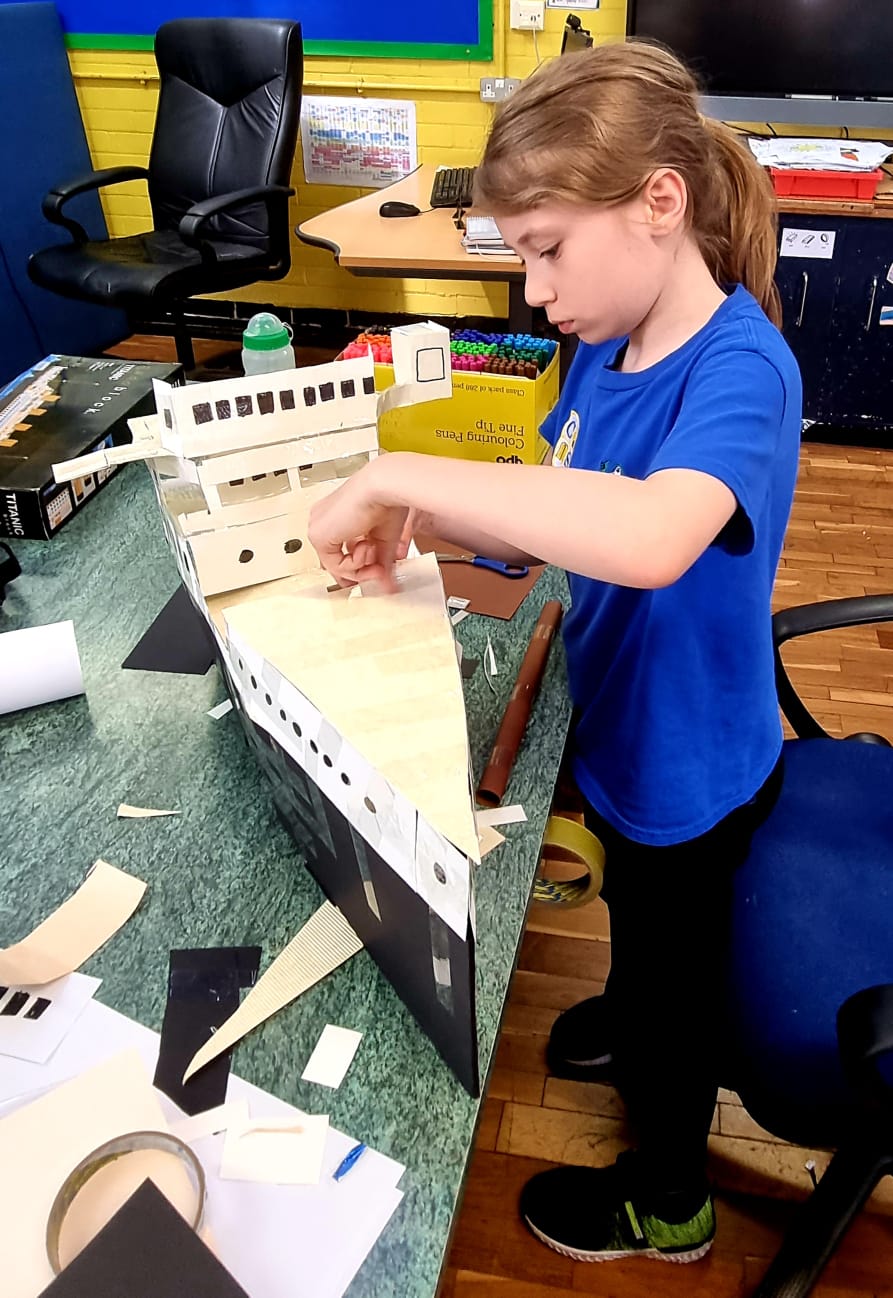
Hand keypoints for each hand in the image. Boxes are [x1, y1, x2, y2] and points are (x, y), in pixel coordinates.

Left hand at [307, 458, 407, 591]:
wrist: (383, 486)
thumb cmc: (387, 500)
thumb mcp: (384, 539)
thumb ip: (381, 563)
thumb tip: (388, 585)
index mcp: (336, 516)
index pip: (338, 551)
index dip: (358, 566)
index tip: (376, 571)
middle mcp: (323, 521)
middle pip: (334, 562)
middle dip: (360, 572)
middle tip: (378, 572)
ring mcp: (318, 528)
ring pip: (335, 567)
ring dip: (360, 567)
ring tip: (373, 551)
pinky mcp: (318, 536)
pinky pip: (334, 566)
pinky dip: (354, 564)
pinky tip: (366, 547)